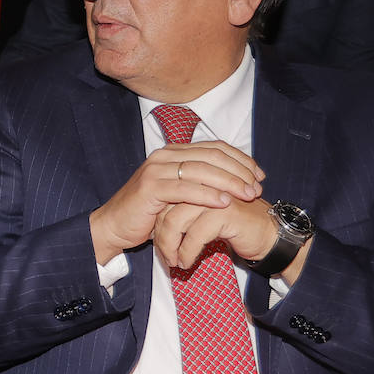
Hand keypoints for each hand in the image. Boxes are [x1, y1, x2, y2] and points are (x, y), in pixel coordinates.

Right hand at [89, 140, 263, 263]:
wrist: (114, 225)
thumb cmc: (148, 212)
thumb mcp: (178, 193)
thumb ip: (199, 182)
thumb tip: (235, 181)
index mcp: (173, 152)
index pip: (215, 147)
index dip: (240, 159)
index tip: (259, 175)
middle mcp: (164, 155)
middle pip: (212, 155)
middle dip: (239, 171)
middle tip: (257, 187)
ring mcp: (156, 169)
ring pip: (201, 169)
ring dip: (229, 182)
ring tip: (247, 194)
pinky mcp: (151, 187)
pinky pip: (185, 188)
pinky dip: (207, 194)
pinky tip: (224, 202)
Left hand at [152, 195, 274, 268]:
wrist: (270, 236)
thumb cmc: (236, 227)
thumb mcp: (203, 218)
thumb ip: (182, 215)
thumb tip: (154, 229)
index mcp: (199, 180)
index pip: (165, 198)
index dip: (156, 222)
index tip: (155, 243)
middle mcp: (205, 184)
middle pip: (166, 208)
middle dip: (161, 235)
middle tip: (164, 256)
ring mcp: (215, 196)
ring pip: (176, 220)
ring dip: (170, 245)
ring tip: (173, 262)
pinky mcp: (225, 213)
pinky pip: (195, 234)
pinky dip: (187, 252)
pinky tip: (186, 262)